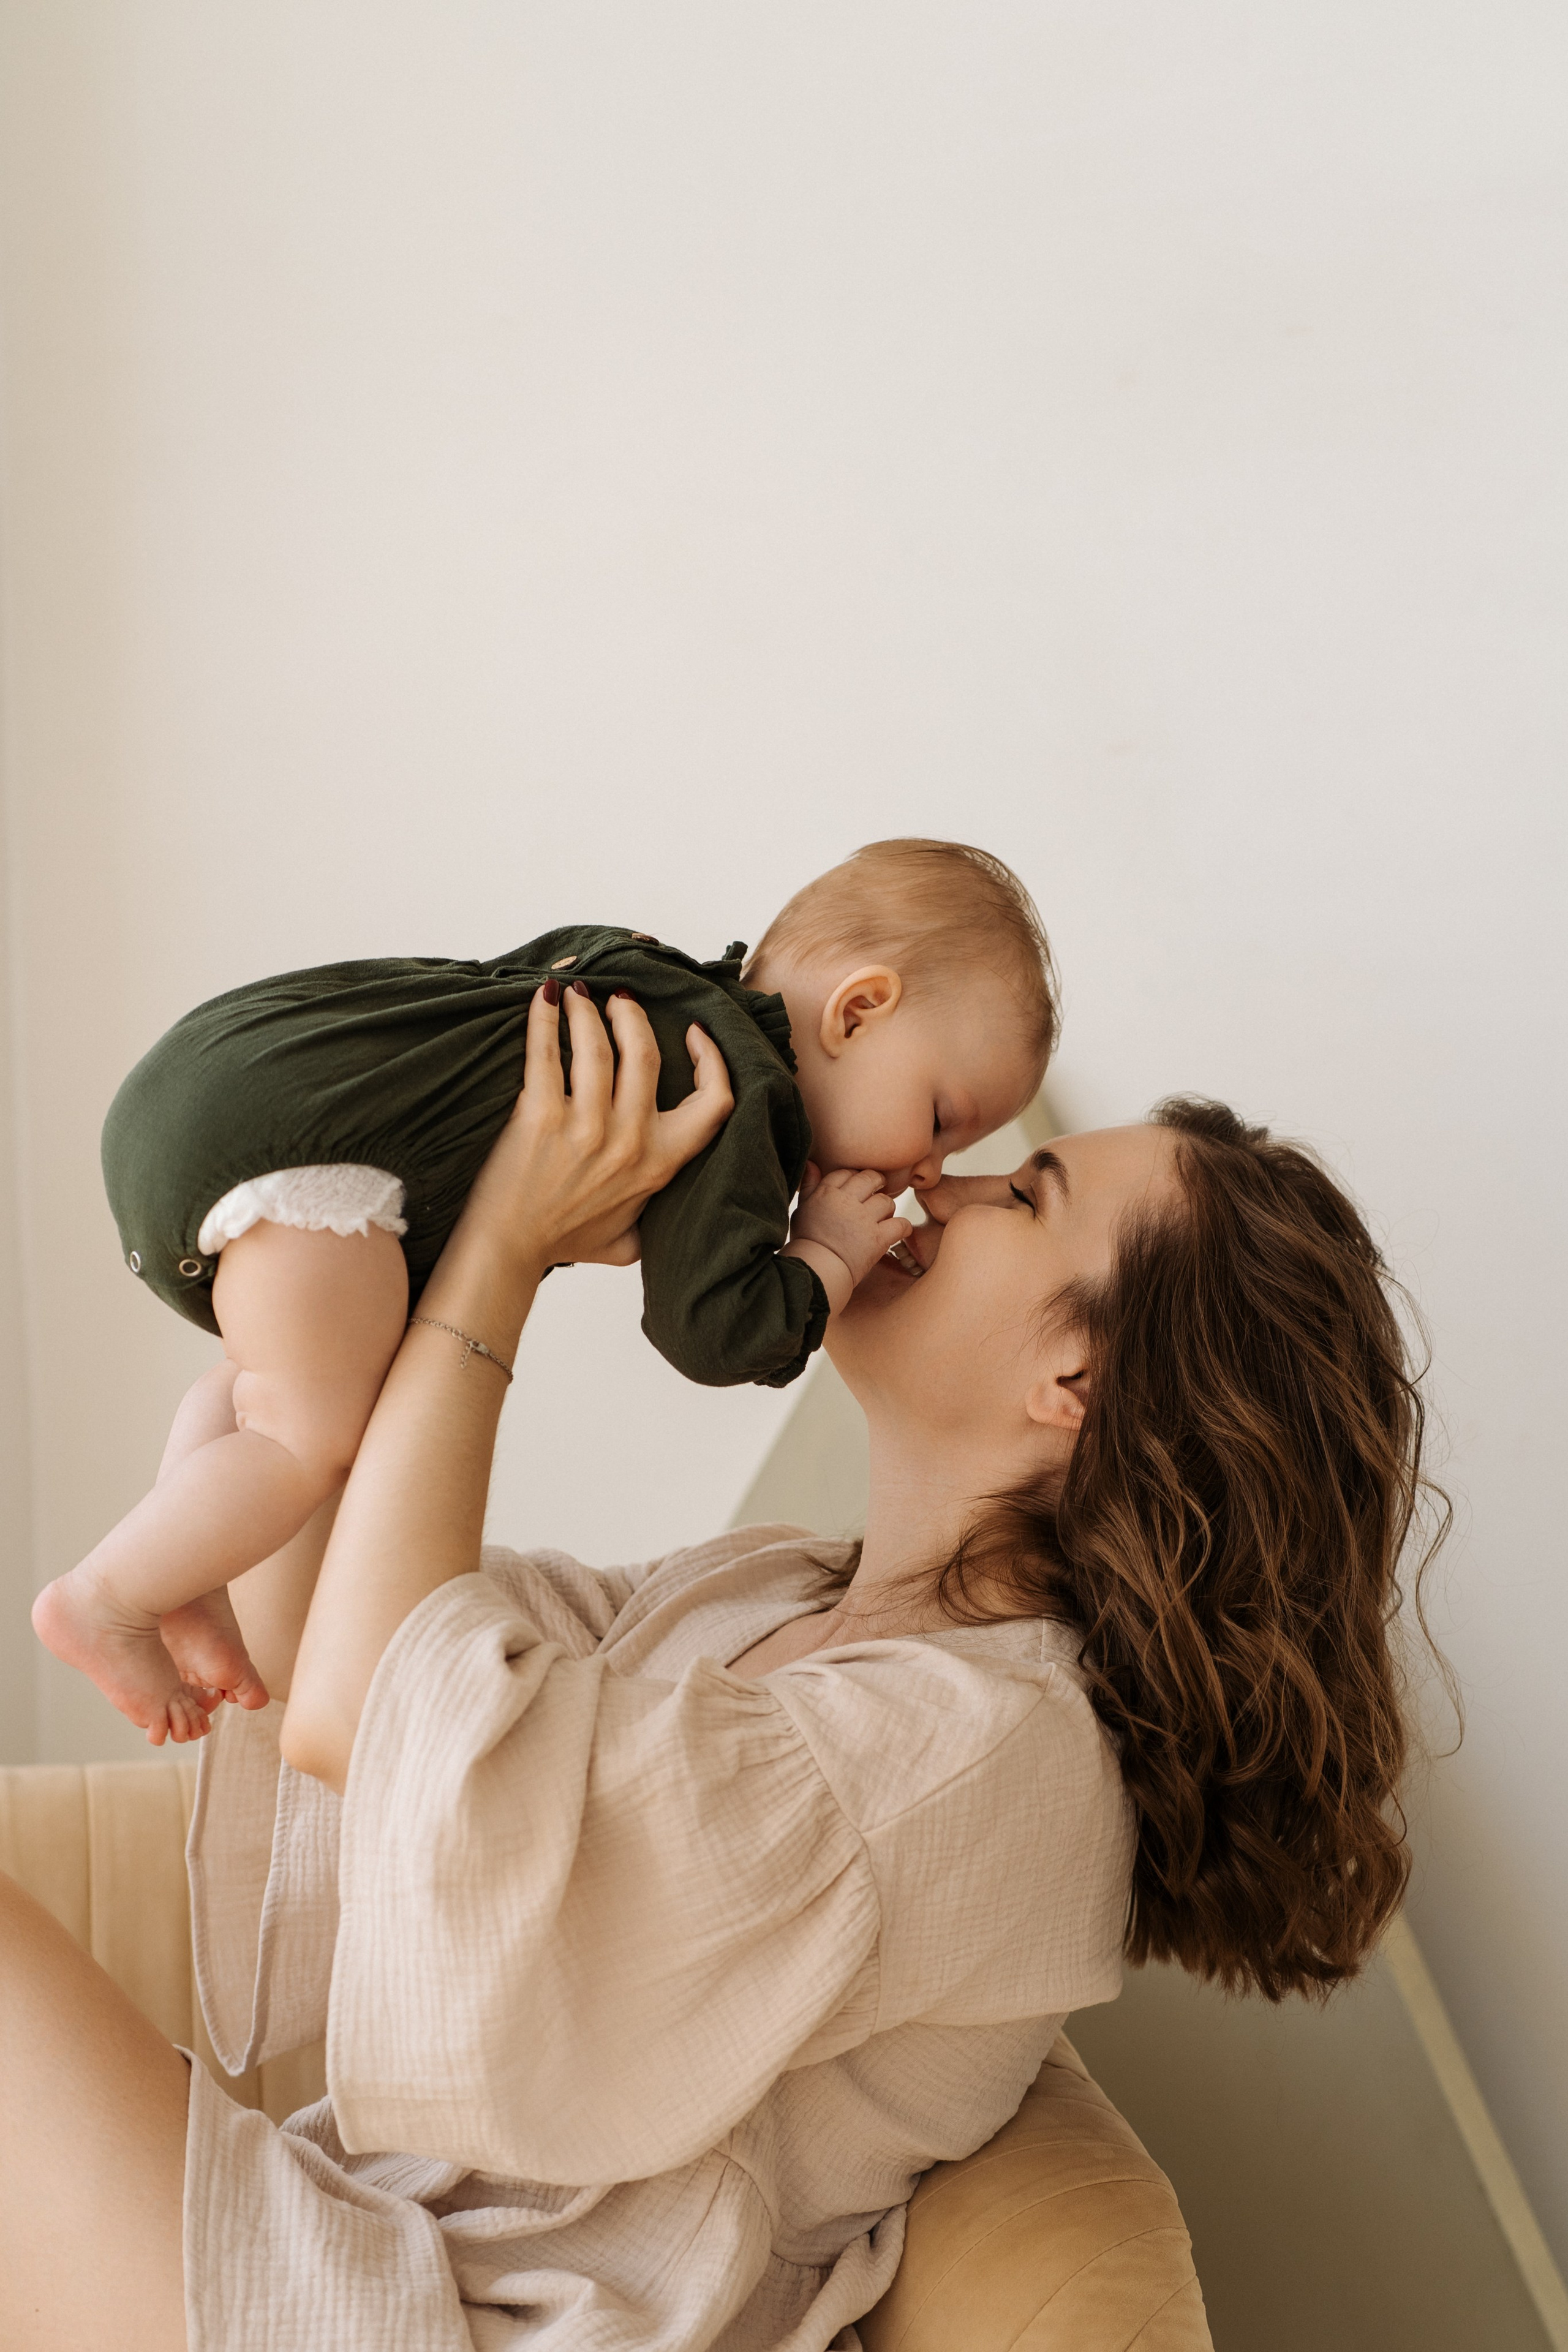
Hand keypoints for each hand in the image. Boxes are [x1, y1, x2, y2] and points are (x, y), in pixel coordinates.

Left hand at [452, 984, 732, 1280]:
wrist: (508, 1250)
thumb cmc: (563, 1239)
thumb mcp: (628, 1238)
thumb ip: (653, 1217)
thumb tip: (663, 1206)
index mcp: (660, 1163)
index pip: (714, 1102)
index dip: (711, 1058)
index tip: (691, 1031)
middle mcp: (631, 1141)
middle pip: (646, 1054)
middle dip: (632, 1014)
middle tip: (616, 999)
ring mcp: (586, 1128)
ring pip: (598, 1045)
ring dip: (587, 1010)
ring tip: (576, 995)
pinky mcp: (540, 1118)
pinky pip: (546, 1053)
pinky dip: (544, 1019)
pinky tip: (542, 1000)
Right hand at [785, 1165, 911, 1303]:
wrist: (815, 1270)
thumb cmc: (807, 1242)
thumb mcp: (802, 1209)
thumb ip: (809, 1185)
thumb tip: (812, 1164)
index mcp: (827, 1193)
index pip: (846, 1173)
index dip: (854, 1177)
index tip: (856, 1187)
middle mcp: (847, 1202)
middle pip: (870, 1179)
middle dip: (876, 1183)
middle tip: (877, 1191)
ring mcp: (863, 1220)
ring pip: (886, 1201)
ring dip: (887, 1208)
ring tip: (882, 1217)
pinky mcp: (878, 1238)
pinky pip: (900, 1225)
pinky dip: (903, 1227)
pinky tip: (899, 1231)